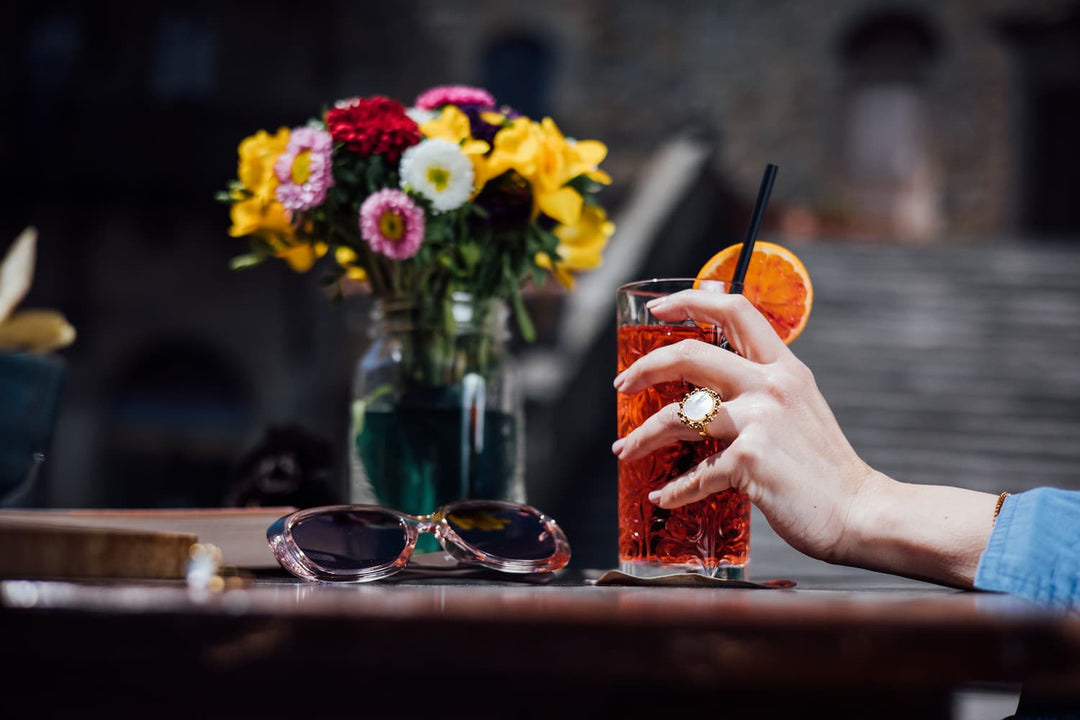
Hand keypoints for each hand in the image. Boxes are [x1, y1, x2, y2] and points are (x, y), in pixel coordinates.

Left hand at [611, 289, 876, 564]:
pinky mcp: (749, 462)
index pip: (734, 309)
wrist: (860, 511)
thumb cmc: (825, 467)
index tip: (655, 310)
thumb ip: (764, 388)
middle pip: (689, 355)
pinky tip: (663, 495)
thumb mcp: (800, 408)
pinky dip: (674, 489)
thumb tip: (712, 386)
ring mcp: (759, 422)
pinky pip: (695, 474)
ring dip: (642, 436)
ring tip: (624, 450)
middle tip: (622, 386)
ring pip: (678, 416)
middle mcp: (771, 385)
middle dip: (645, 368)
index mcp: (784, 367)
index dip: (689, 301)